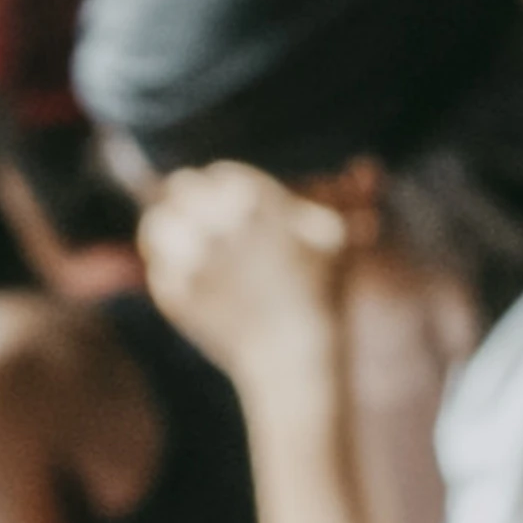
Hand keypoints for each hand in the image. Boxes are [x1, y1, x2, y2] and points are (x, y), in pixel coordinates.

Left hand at [134, 164, 352, 394]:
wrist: (295, 354)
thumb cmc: (323, 292)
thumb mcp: (339, 238)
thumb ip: (340, 198)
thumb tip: (365, 167)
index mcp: (253, 199)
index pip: (219, 174)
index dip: (225, 187)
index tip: (229, 202)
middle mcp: (215, 221)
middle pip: (181, 187)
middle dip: (192, 200)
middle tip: (202, 216)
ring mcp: (189, 256)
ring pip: (157, 220)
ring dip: (170, 225)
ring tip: (184, 239)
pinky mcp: (172, 289)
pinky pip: (156, 263)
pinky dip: (167, 265)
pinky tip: (187, 273)